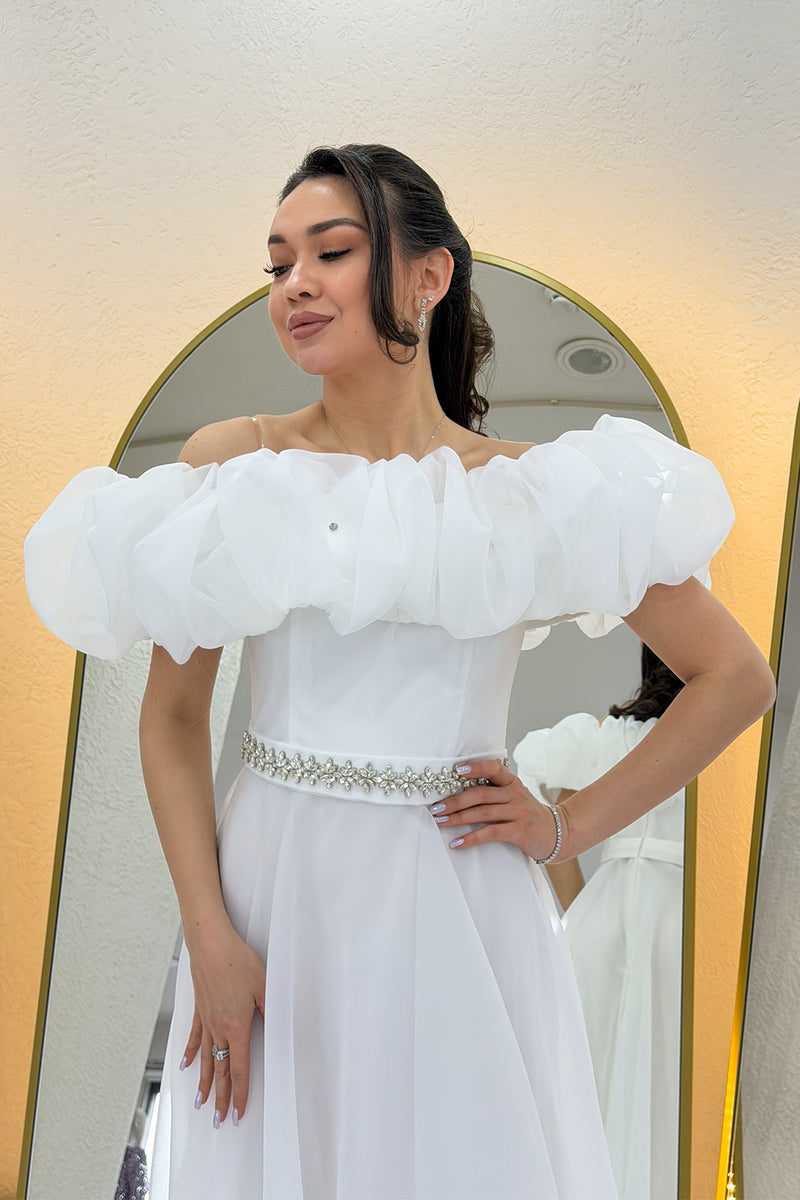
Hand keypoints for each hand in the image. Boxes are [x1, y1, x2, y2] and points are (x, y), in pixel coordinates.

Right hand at [180, 921, 265, 1127]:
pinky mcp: (199, 1009)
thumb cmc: (238, 961)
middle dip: (221, 1098)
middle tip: (219, 1120)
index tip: (239, 1113)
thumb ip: (271, 1009)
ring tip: (201, 1104)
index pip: (240, 1069)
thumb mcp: (264, 984)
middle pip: (220, 1071)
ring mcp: (207, 1020)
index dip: (240, 1094)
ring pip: (206, 1059)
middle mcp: (219, 1028)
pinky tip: (185, 1066)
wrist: (211, 943)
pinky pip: (195, 1037)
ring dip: (204, 1083)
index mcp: (237, 1027)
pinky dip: (191, 1053)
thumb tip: (279, 1027)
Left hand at [429, 759, 564, 860]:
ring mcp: (518, 812)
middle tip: (435, 807)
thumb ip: (494, 792)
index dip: (476, 767)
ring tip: (440, 821)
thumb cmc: (528, 815)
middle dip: (455, 800)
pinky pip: (491, 833)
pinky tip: (458, 842)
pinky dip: (472, 838)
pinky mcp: (519, 831)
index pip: (494, 768)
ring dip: (458, 818)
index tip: (457, 770)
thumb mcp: (515, 797)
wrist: (558, 833)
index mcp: (512, 782)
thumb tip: (457, 793)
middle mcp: (515, 794)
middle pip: (481, 794)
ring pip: (483, 813)